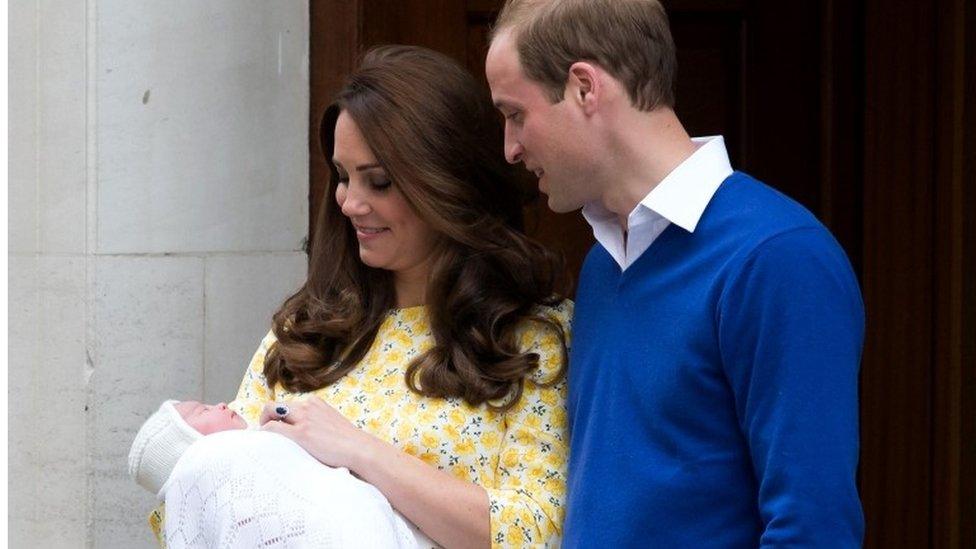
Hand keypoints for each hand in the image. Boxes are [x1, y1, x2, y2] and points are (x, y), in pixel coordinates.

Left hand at [259, 397, 377, 469]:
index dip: (278, 417)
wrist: (359, 448)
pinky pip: (272, 428)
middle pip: (275, 406)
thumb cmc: (348, 442)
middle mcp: (307, 406)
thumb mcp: (331, 423)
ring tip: (265, 440)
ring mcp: (304, 418)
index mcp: (315, 403)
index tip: (277, 428)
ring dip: (264, 425)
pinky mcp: (301, 433)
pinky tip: (265, 444)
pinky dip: (265, 433)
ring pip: (270, 412)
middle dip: (266, 418)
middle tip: (266, 434)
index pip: (288, 405)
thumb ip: (316, 422)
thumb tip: (305, 434)